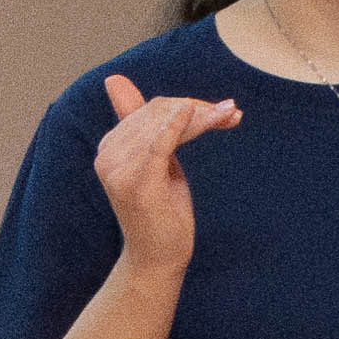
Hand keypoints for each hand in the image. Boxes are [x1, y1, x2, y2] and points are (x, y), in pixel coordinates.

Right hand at [93, 73, 238, 274]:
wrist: (157, 259)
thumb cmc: (161, 212)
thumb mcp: (156, 162)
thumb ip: (145, 124)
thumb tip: (114, 79)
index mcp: (109, 147)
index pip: (150, 109)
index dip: (187, 105)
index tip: (223, 110)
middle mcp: (107, 155)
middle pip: (159, 112)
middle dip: (199, 109)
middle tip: (231, 113)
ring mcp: (119, 170)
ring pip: (166, 123)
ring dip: (204, 116)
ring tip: (231, 115)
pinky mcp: (137, 183)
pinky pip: (160, 143)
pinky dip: (179, 124)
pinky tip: (197, 112)